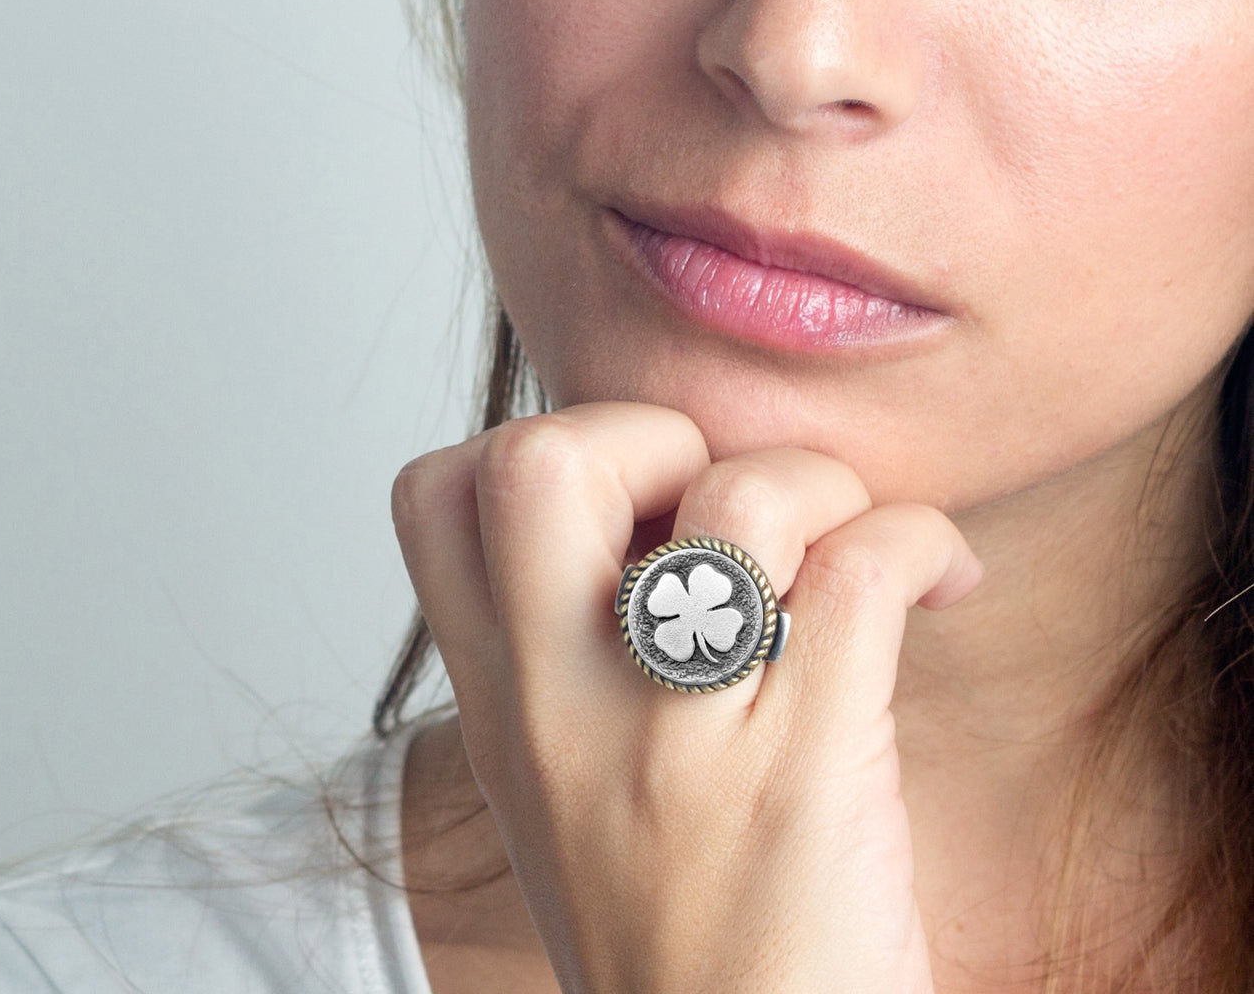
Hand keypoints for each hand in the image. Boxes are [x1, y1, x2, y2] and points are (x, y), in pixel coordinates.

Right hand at [392, 402, 981, 993]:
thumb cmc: (674, 941)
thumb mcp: (564, 793)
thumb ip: (568, 657)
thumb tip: (663, 508)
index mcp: (499, 710)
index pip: (434, 496)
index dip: (528, 448)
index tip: (622, 503)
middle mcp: (561, 714)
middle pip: (542, 460)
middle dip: (644, 430)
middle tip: (713, 501)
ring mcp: (678, 742)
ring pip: (737, 497)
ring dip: (815, 482)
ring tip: (850, 537)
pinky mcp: (808, 772)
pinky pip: (862, 572)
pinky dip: (917, 540)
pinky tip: (938, 581)